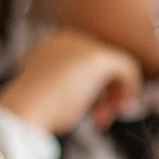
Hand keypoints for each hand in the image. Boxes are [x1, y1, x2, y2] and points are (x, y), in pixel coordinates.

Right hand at [0, 26, 144, 133]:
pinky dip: (131, 87)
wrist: (26, 106)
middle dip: (104, 94)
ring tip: (103, 119)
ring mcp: (83, 45)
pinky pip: (127, 67)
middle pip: (100, 66)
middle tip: (100, 119)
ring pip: (114, 67)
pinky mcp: (98, 56)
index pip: (84, 65)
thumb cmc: (36, 108)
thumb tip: (93, 99)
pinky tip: (122, 105)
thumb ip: (71, 90)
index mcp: (53, 45)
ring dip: (114, 94)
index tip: (92, 114)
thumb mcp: (52, 95)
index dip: (92, 90)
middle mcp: (68, 38)